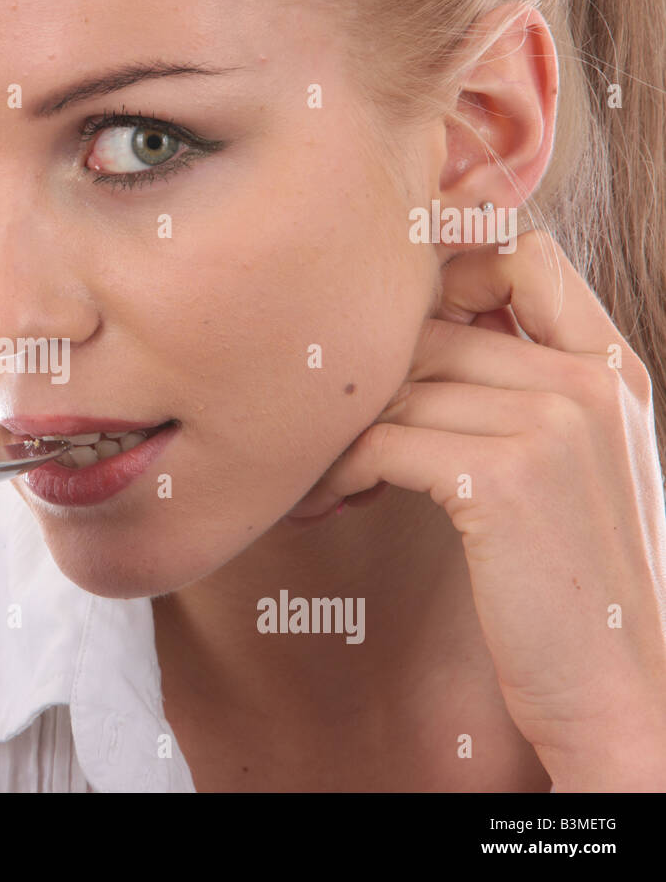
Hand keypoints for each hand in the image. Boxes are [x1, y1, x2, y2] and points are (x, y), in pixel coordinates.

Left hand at [288, 231, 665, 789]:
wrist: (627, 689)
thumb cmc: (581, 582)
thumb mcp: (578, 465)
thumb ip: (527, 390)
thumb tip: (421, 341)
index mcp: (612, 368)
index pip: (523, 256)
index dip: (446, 277)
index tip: (393, 346)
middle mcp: (587, 383)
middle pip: (432, 329)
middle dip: (366, 382)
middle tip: (322, 430)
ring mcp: (551, 425)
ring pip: (397, 387)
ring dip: (339, 431)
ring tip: (318, 474)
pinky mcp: (503, 480)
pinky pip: (382, 442)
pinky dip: (338, 471)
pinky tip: (328, 503)